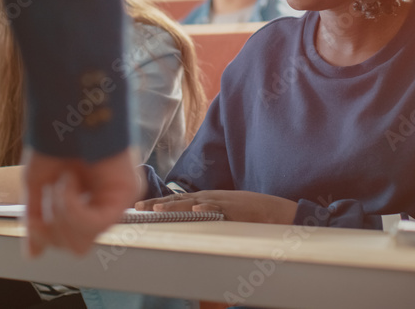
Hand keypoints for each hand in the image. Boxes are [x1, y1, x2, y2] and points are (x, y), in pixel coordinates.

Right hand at [22, 147, 142, 255]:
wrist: (68, 108)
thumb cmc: (55, 139)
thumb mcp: (37, 185)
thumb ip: (36, 222)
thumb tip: (32, 254)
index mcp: (85, 203)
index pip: (67, 241)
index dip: (47, 233)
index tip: (37, 207)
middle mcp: (103, 205)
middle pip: (77, 247)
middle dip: (54, 227)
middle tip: (48, 196)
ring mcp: (117, 200)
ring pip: (84, 240)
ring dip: (61, 214)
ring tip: (61, 180)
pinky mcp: (126, 192)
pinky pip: (95, 222)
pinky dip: (72, 206)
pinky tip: (68, 180)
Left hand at [135, 190, 297, 224]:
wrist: (276, 211)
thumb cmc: (248, 213)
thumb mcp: (223, 211)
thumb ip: (206, 213)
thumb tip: (189, 217)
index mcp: (206, 198)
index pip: (177, 200)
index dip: (158, 202)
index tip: (139, 207)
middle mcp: (211, 198)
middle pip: (179, 200)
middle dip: (158, 203)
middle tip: (138, 207)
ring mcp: (222, 202)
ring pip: (195, 203)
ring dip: (176, 205)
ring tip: (158, 209)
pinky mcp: (235, 209)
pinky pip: (219, 209)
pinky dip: (207, 209)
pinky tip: (196, 210)